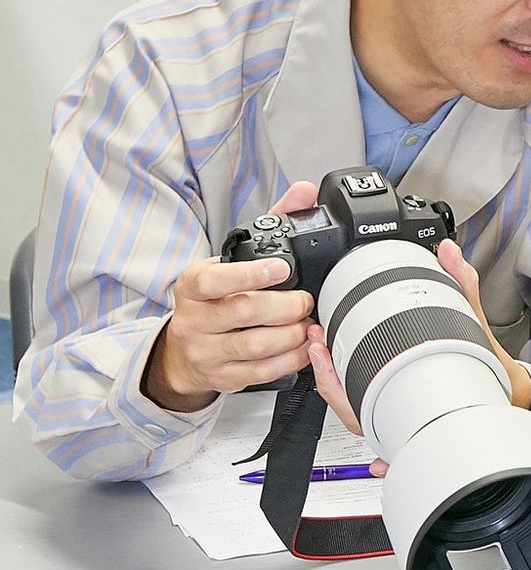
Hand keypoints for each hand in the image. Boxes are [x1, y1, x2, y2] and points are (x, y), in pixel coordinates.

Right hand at [143, 182, 318, 412]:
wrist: (184, 349)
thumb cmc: (214, 296)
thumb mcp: (231, 259)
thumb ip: (270, 222)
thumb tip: (304, 192)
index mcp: (192, 284)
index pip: (215, 279)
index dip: (250, 274)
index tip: (281, 268)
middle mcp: (194, 319)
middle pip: (244, 312)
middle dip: (285, 306)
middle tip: (305, 300)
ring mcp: (205, 351)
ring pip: (256, 345)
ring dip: (292, 334)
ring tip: (308, 323)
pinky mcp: (222, 377)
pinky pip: (262, 372)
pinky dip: (290, 359)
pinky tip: (302, 346)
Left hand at [306, 238, 530, 472]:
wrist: (511, 398)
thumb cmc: (490, 370)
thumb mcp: (476, 324)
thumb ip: (461, 285)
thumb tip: (448, 252)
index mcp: (418, 402)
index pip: (363, 400)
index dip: (334, 377)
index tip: (322, 347)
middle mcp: (407, 418)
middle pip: (352, 413)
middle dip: (327, 378)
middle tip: (316, 343)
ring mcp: (404, 424)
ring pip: (359, 419)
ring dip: (335, 388)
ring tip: (320, 353)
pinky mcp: (406, 419)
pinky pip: (372, 418)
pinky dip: (353, 401)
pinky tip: (339, 380)